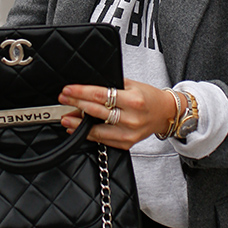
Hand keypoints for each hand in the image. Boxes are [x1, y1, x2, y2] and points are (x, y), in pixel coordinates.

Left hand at [58, 79, 178, 149]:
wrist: (165, 113)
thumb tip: (88, 87)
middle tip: (63, 99)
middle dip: (76, 104)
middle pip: (97, 111)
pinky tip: (77, 129)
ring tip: (65, 118)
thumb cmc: (148, 97)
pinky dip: (89, 135)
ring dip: (78, 124)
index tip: (68, 90)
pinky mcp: (127, 143)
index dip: (82, 92)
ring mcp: (129, 133)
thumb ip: (112, 86)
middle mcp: (132, 118)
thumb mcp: (133, 85)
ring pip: (98, 130)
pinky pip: (103, 140)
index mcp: (134, 100)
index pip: (101, 95)